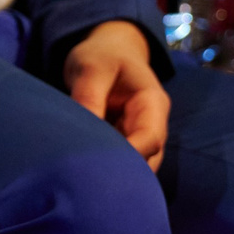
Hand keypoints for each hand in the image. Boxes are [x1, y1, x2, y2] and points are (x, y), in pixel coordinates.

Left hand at [63, 19, 170, 169]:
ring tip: (85, 182)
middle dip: (123, 172)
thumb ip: (89, 97)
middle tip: (89, 183)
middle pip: (147, 159)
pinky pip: (120, 160)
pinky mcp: (124, 140)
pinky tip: (85, 175)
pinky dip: (106, 168)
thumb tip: (82, 132)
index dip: (130, 156)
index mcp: (152, 103)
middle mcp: (152, 124)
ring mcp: (139, 134)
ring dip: (114, 173)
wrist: (107, 50)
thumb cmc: (102, 56)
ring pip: (135, 165)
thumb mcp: (91, 67)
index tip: (101, 166)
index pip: (150, 138)